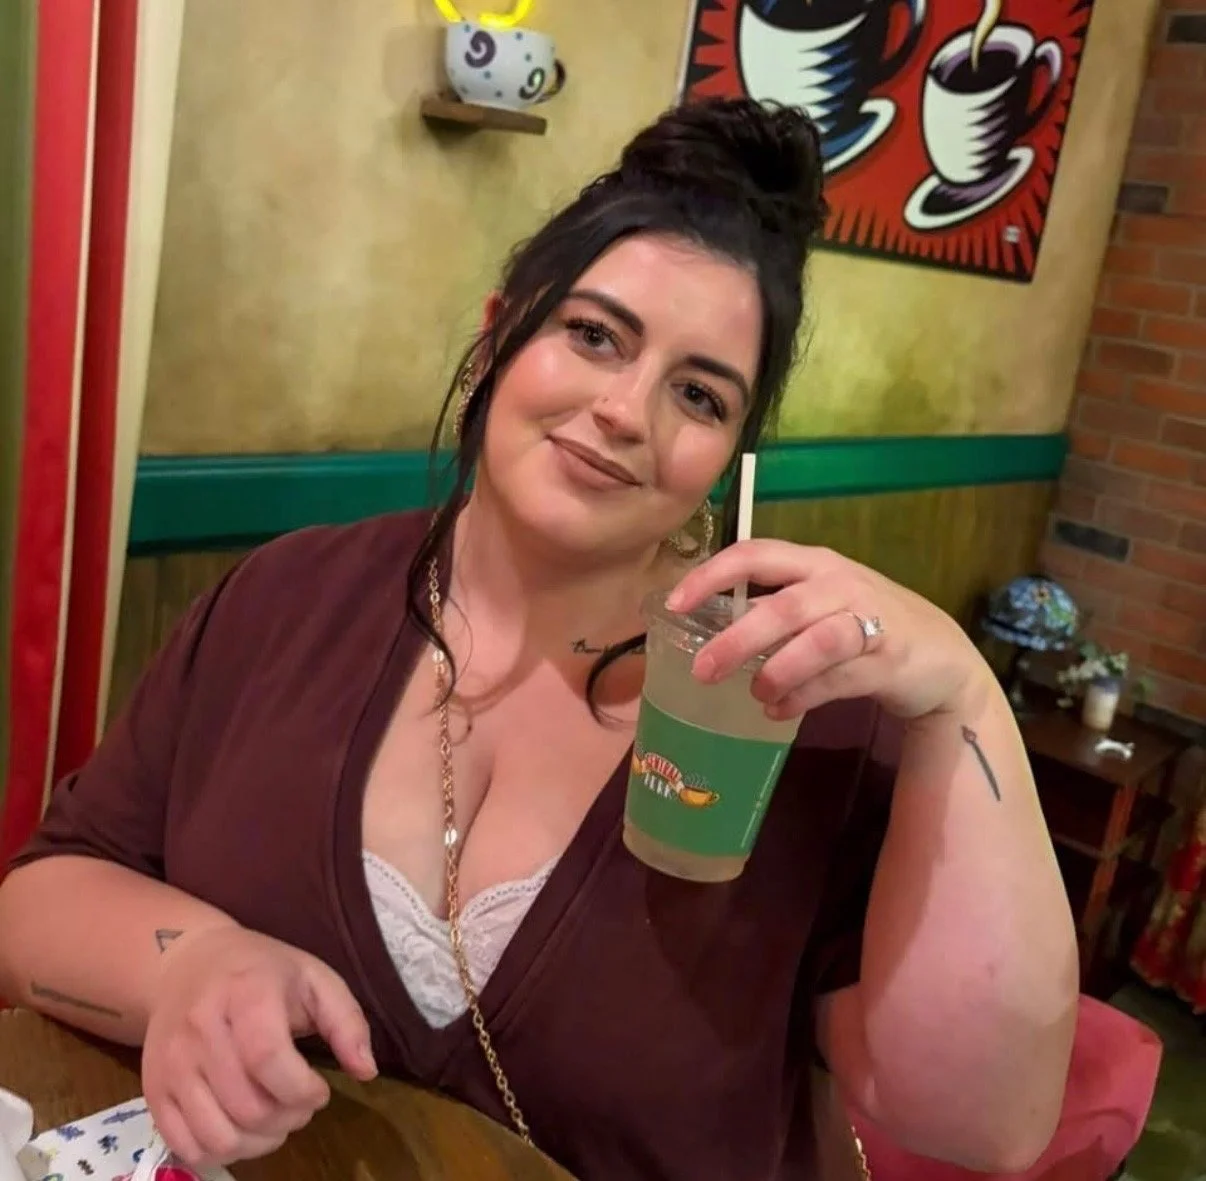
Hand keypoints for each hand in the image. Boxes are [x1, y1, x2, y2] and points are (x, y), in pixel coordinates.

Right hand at [143, 926, 376, 1167]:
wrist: (187, 964)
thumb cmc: (262, 971)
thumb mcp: (314, 978)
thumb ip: (347, 1021)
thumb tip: (367, 1071)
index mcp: (246, 993)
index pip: (268, 1059)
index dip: (302, 1090)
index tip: (320, 1090)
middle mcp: (200, 1030)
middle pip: (248, 1107)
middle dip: (289, 1119)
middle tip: (301, 1105)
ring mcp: (171, 1063)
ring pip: (217, 1137)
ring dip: (259, 1143)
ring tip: (275, 1120)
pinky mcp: (153, 1090)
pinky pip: (185, 1146)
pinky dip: (221, 1152)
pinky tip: (242, 1128)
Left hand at [668, 540, 988, 720]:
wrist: (938, 655)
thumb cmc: (861, 623)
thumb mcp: (816, 605)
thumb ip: (769, 612)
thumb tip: (706, 634)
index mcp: (813, 563)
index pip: (756, 554)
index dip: (713, 575)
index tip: (675, 603)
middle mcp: (840, 584)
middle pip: (785, 606)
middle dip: (739, 638)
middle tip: (702, 670)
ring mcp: (869, 620)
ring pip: (820, 641)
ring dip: (781, 669)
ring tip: (756, 693)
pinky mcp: (890, 659)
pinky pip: (840, 679)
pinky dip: (805, 697)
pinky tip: (778, 711)